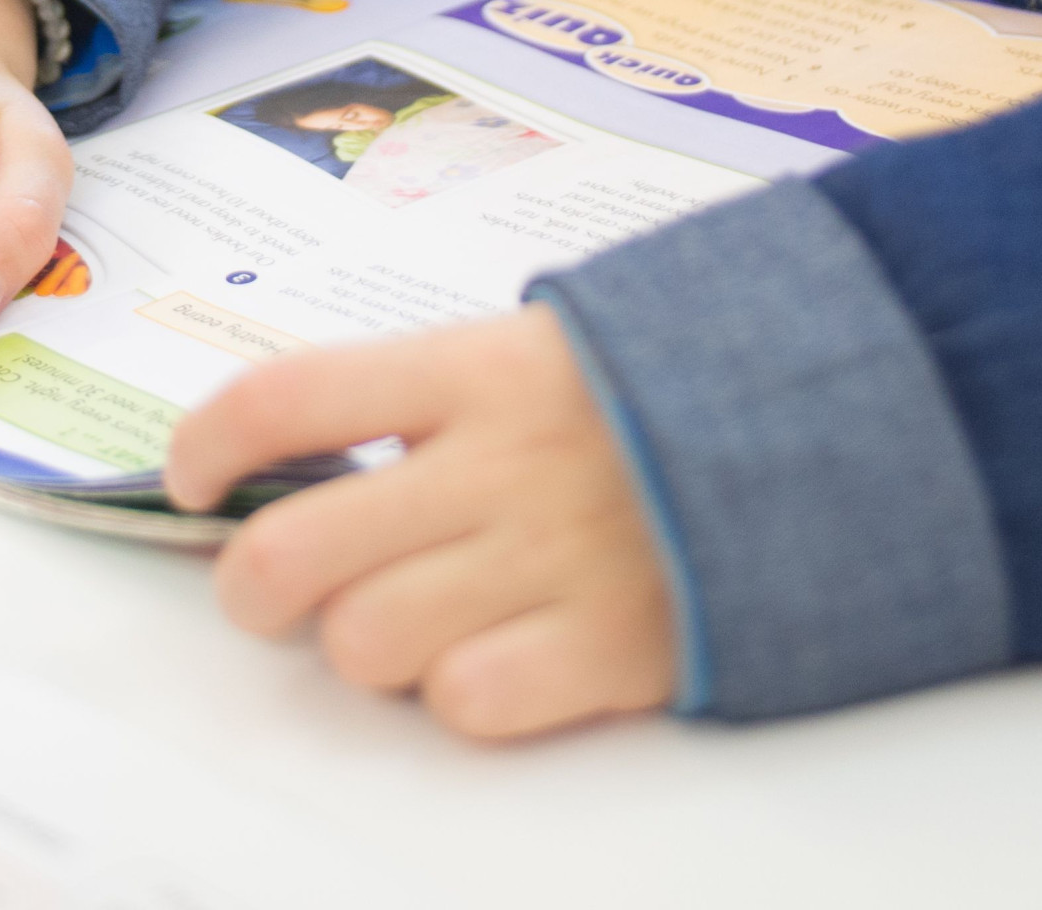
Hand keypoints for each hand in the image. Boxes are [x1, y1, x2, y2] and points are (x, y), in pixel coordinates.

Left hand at [171, 307, 678, 740]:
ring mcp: (553, 559)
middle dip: (256, 584)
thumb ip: (442, 389)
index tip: (189, 477)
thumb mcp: (559, 337)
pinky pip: (467, 704)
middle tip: (279, 586)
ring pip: (364, 645)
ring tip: (419, 619)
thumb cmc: (686, 380)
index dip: (206, 443)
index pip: (287, 397)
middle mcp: (498, 462)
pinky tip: (499, 659)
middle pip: (290, 553)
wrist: (852, 421)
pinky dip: (464, 696)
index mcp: (476, 366)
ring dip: (370, 647)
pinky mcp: (612, 647)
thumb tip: (309, 447)